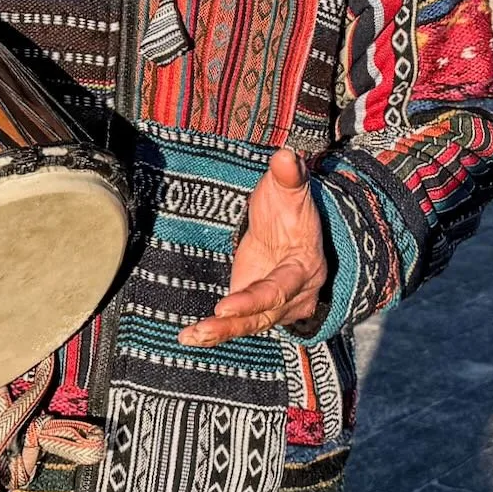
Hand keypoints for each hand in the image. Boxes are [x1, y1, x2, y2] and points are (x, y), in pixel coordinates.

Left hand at [179, 149, 325, 347]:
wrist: (294, 230)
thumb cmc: (290, 210)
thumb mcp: (290, 192)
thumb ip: (289, 177)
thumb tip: (287, 155)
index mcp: (304, 266)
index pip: (280, 286)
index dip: (256, 298)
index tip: (226, 304)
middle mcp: (293, 294)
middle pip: (264, 313)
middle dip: (234, 323)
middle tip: (204, 328)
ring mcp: (275, 306)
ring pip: (250, 324)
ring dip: (220, 332)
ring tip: (190, 337)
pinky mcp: (256, 309)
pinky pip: (238, 324)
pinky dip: (215, 331)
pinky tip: (188, 336)